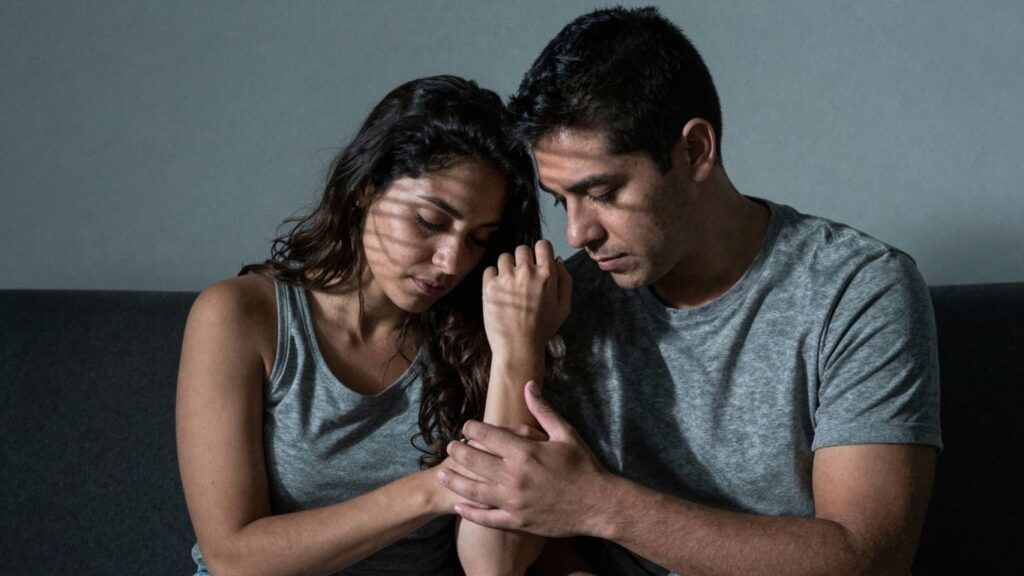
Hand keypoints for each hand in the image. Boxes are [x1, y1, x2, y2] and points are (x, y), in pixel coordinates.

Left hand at [436, 381, 607, 536]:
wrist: (599, 504)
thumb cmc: (584, 466)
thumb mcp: (566, 434)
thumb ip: (543, 410)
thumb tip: (529, 385)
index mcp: (524, 452)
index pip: (487, 435)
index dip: (472, 428)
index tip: (467, 427)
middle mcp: (514, 476)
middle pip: (474, 460)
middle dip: (458, 451)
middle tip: (450, 447)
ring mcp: (513, 501)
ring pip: (473, 490)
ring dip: (454, 480)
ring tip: (442, 473)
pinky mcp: (517, 522)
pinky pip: (486, 518)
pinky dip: (469, 513)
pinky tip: (458, 506)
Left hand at [482, 240, 571, 357]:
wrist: (518, 347)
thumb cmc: (543, 329)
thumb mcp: (564, 307)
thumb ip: (565, 280)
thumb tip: (558, 260)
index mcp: (547, 275)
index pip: (543, 245)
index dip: (540, 252)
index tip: (537, 263)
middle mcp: (526, 272)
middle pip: (522, 249)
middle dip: (523, 260)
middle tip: (522, 277)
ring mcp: (506, 278)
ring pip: (504, 257)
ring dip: (507, 267)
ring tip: (509, 285)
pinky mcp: (489, 286)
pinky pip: (490, 269)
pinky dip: (493, 277)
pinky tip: (498, 291)